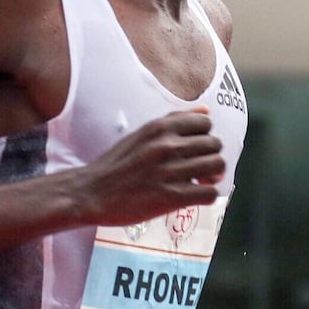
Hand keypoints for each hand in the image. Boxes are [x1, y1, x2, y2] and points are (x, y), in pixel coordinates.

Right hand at [79, 109, 225, 225]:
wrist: (91, 193)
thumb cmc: (116, 164)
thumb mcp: (142, 134)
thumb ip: (174, 121)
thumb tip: (206, 111)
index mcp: (160, 128)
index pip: (205, 123)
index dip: (205, 137)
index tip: (196, 149)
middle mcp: (167, 146)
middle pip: (214, 144)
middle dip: (211, 156)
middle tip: (200, 169)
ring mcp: (171, 171)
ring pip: (216, 165)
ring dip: (213, 176)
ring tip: (200, 182)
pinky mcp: (172, 196)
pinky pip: (210, 193)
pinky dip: (208, 196)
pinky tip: (196, 197)